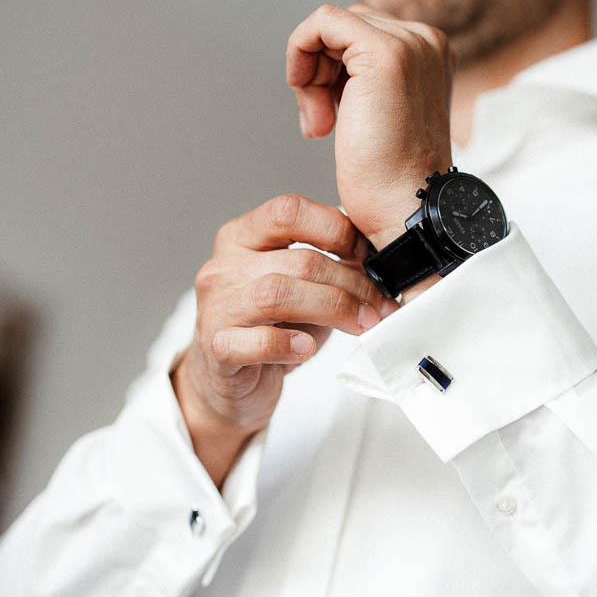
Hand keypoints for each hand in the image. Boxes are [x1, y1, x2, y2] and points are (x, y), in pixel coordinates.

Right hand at [171, 194, 395, 485]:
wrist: (232, 384)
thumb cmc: (272, 329)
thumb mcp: (300, 287)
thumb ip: (328, 266)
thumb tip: (381, 259)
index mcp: (242, 237)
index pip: (289, 211)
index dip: (336, 229)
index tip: (368, 256)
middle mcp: (223, 266)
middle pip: (298, 260)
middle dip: (351, 283)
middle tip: (381, 306)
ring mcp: (215, 306)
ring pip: (278, 294)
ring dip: (332, 309)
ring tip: (361, 325)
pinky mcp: (216, 348)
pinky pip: (255, 341)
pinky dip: (287, 344)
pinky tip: (307, 347)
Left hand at [286, 3, 453, 247]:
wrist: (404, 210)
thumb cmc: (389, 178)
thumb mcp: (381, 114)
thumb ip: (364, 80)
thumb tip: (324, 59)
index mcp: (431, 53)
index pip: (361, 35)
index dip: (332, 72)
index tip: (329, 119)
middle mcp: (427, 40)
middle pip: (344, 28)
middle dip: (319, 72)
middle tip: (320, 122)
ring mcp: (410, 44)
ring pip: (330, 24)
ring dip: (309, 71)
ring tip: (319, 121)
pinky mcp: (385, 53)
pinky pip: (322, 22)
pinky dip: (300, 52)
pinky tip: (306, 97)